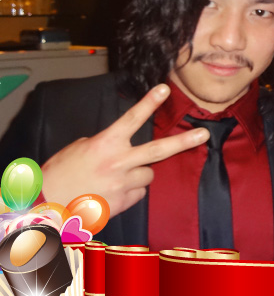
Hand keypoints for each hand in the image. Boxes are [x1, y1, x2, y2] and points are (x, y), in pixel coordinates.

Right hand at [40, 84, 208, 216]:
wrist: (47, 207)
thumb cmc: (59, 175)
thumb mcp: (79, 149)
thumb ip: (105, 145)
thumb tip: (122, 148)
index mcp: (105, 144)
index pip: (132, 118)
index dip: (149, 102)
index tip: (164, 89)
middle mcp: (118, 163)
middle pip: (159, 150)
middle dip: (184, 141)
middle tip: (203, 134)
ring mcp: (123, 184)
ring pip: (148, 174)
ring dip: (140, 174)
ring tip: (117, 177)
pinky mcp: (124, 203)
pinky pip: (139, 193)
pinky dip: (131, 191)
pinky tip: (112, 192)